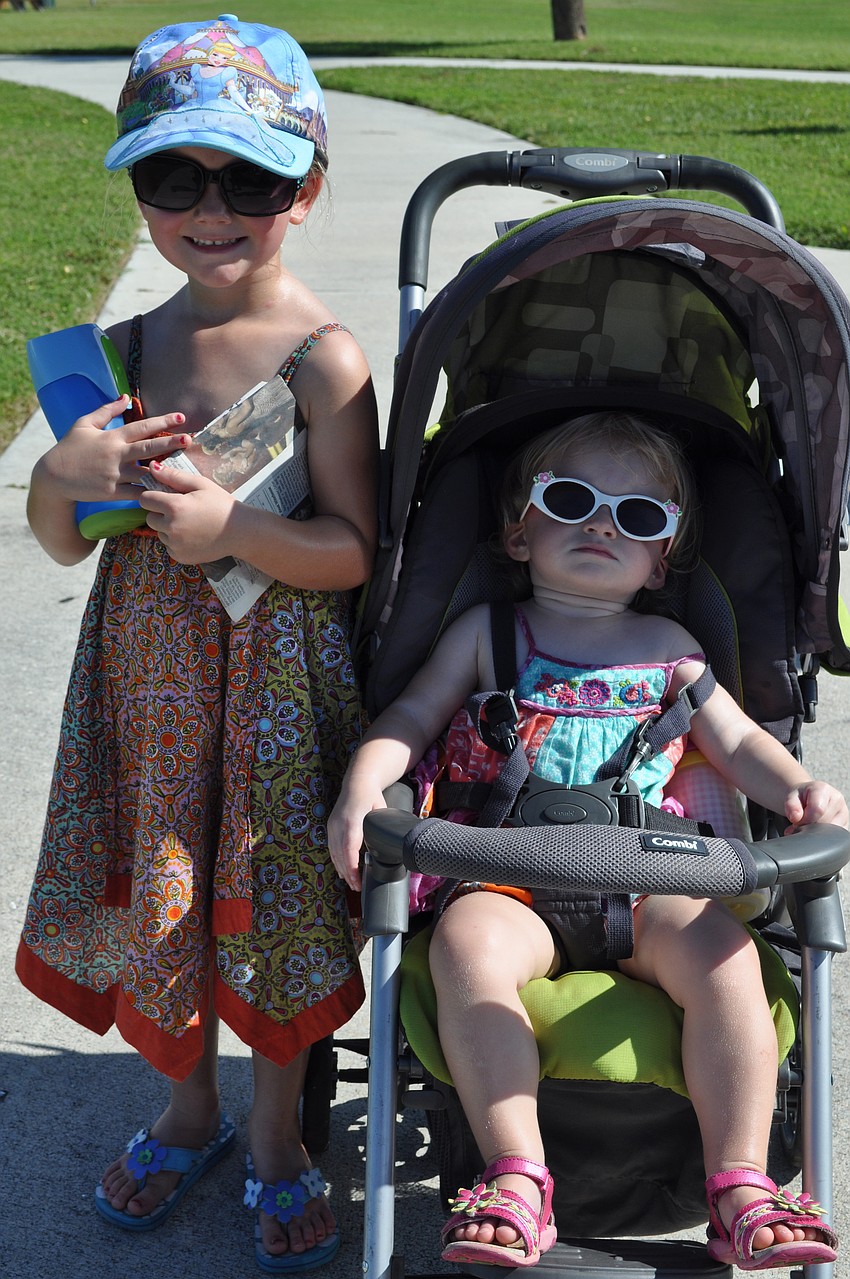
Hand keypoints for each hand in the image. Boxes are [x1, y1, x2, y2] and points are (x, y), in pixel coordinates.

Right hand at [49, 397, 190, 502]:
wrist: (53, 477)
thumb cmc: (69, 448)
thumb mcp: (84, 424)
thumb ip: (107, 410)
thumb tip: (126, 397)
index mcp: (112, 437)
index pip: (141, 427)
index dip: (162, 421)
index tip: (180, 416)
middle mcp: (116, 455)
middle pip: (148, 447)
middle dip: (170, 443)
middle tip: (189, 439)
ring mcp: (115, 474)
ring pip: (145, 472)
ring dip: (165, 471)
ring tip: (186, 470)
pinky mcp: (112, 492)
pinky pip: (136, 493)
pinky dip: (151, 492)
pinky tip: (167, 492)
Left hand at [138, 462, 237, 563]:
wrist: (240, 531)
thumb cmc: (221, 504)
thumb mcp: (200, 484)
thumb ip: (174, 476)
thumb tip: (152, 467)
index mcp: (174, 506)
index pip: (145, 500)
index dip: (153, 497)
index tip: (164, 497)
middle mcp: (171, 527)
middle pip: (149, 518)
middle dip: (160, 513)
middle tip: (181, 511)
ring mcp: (175, 544)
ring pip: (159, 533)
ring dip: (168, 528)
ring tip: (190, 524)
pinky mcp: (180, 556)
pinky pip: (169, 546)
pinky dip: (176, 542)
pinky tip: (193, 536)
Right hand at [327, 787, 386, 891]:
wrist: (357, 782)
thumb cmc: (371, 796)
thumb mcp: (381, 811)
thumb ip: (381, 829)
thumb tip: (389, 848)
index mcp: (352, 820)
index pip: (349, 849)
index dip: (352, 867)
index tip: (357, 880)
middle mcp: (338, 824)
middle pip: (340, 855)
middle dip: (348, 873)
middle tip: (357, 888)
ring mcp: (332, 825)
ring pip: (334, 853)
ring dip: (342, 870)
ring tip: (351, 883)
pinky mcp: (330, 826)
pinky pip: (332, 848)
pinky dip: (337, 861)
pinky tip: (342, 871)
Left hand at [784, 780, 848, 831]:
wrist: (806, 799)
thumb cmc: (800, 798)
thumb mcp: (791, 798)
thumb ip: (791, 806)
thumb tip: (795, 818)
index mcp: (823, 790)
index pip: (817, 810)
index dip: (804, 819)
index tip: (796, 821)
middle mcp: (837, 800)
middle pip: (824, 823)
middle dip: (809, 827)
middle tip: (800, 824)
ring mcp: (844, 813)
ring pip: (831, 832)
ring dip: (816, 833)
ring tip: (808, 825)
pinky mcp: (845, 825)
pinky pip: (835, 837)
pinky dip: (823, 837)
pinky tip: (816, 830)